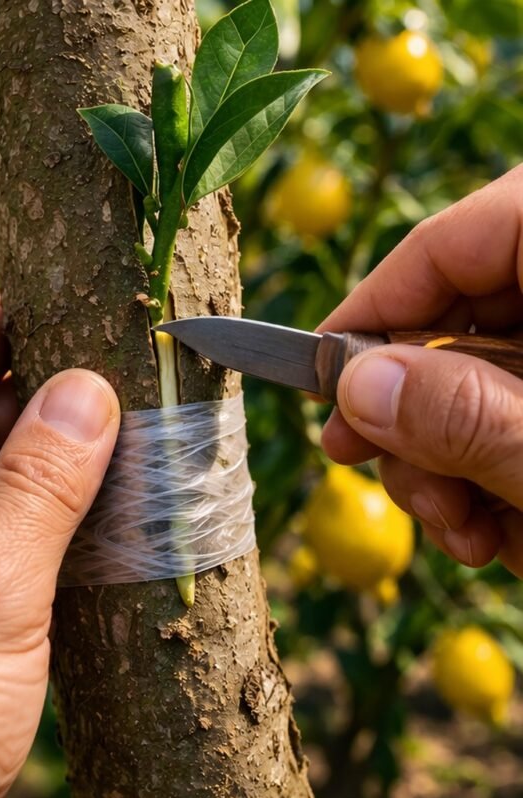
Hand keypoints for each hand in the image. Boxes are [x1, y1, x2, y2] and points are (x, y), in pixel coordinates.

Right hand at [319, 165, 522, 574]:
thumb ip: (472, 415)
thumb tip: (353, 384)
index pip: (452, 241)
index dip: (370, 311)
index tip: (312, 384)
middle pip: (462, 320)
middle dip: (417, 419)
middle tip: (389, 480)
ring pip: (485, 382)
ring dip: (454, 469)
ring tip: (471, 540)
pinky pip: (518, 418)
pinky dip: (500, 479)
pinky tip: (507, 533)